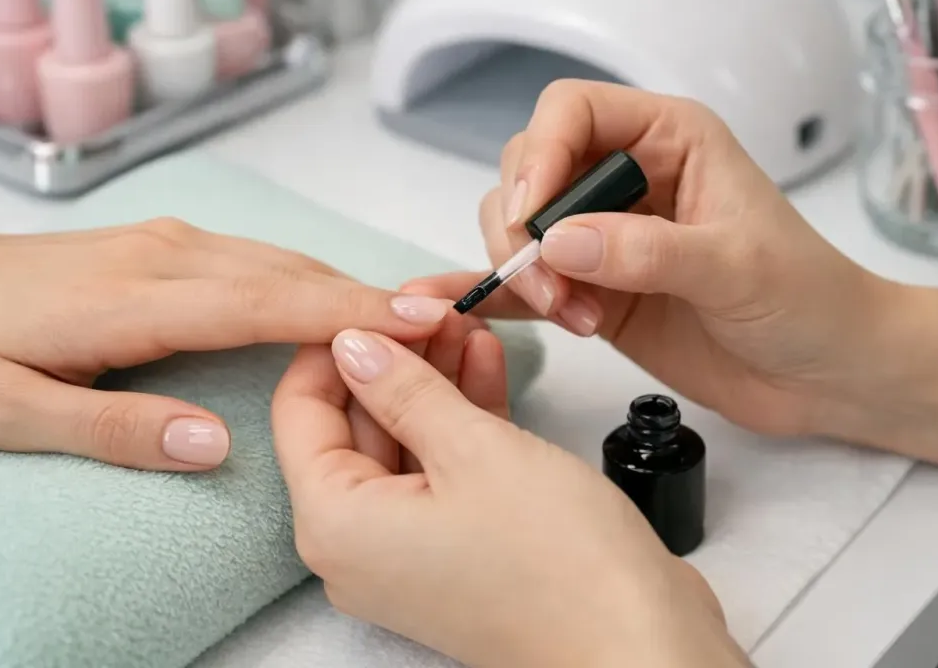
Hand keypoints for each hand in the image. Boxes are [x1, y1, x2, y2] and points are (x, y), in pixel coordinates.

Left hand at [0, 217, 451, 470]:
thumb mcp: (6, 414)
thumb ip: (116, 429)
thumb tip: (216, 444)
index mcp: (131, 300)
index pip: (268, 302)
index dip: (353, 312)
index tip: (426, 321)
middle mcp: (160, 256)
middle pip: (290, 272)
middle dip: (375, 293)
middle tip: (456, 316)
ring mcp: (161, 241)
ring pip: (277, 257)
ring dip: (348, 281)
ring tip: (417, 307)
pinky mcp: (156, 243)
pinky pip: (252, 255)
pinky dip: (307, 275)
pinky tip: (334, 294)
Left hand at [273, 325, 746, 667]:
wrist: (638, 642)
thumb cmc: (556, 563)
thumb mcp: (472, 449)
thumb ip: (405, 389)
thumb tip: (354, 344)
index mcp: (336, 525)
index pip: (299, 411)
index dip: (336, 347)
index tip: (380, 303)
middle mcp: (359, 546)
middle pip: (353, 426)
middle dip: (397, 359)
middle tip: (435, 308)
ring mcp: (409, 552)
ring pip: (404, 443)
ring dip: (435, 382)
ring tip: (468, 323)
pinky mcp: (456, 550)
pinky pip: (441, 471)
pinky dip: (461, 420)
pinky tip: (486, 364)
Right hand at [404, 80, 895, 435]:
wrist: (829, 375)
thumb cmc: (808, 300)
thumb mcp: (737, 266)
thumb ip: (648, 251)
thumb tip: (557, 242)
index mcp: (669, 139)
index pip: (573, 111)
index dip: (541, 154)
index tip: (532, 216)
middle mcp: (627, 178)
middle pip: (530, 169)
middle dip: (522, 226)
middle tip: (551, 288)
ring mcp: (605, 237)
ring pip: (519, 225)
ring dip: (522, 270)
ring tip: (573, 319)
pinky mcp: (594, 291)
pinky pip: (529, 283)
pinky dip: (498, 295)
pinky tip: (469, 310)